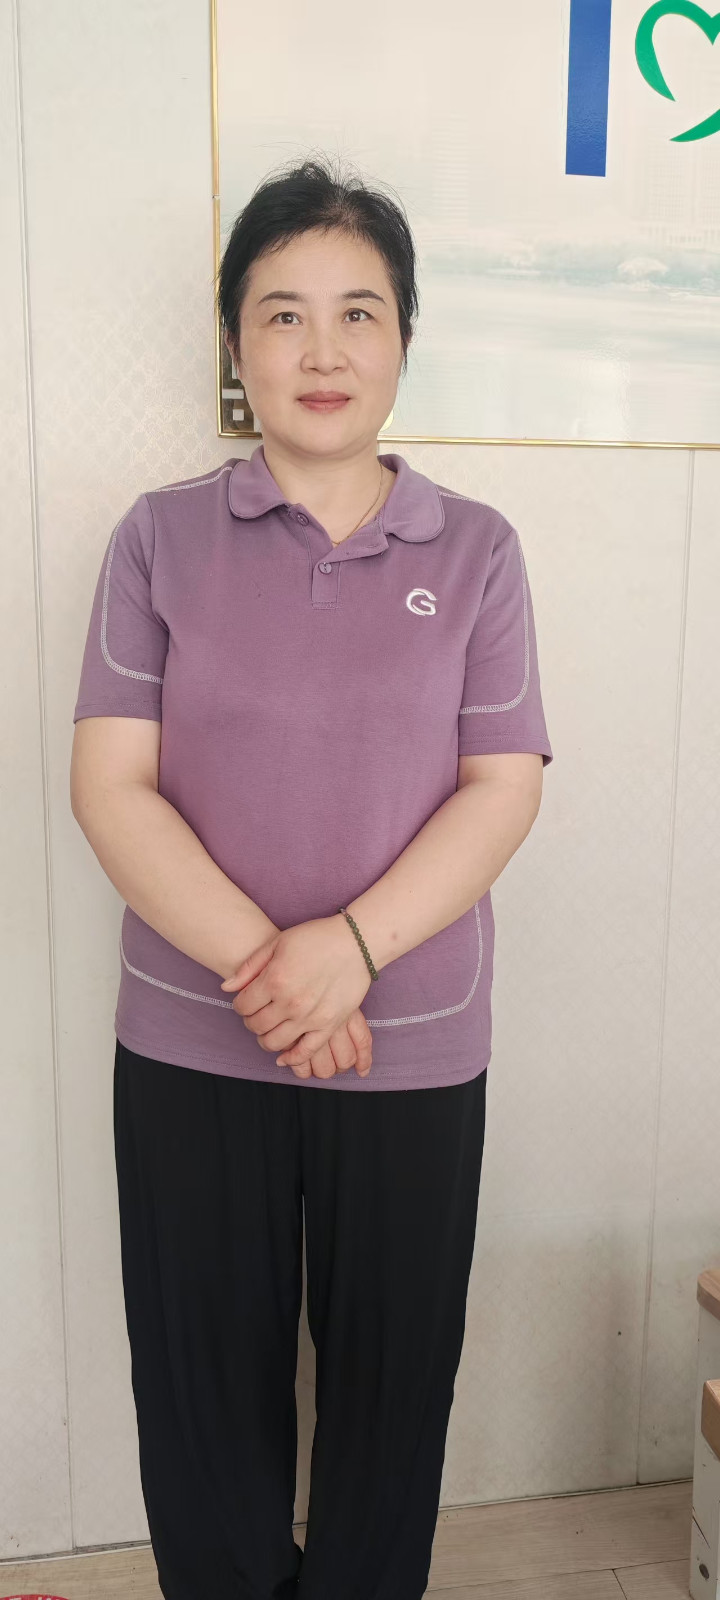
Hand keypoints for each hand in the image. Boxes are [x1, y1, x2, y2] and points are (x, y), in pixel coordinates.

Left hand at [219, 917, 373, 1076]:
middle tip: (256, 1014)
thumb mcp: (278, 942)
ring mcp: (309, 1017)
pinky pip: (305, 1052)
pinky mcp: (328, 1025)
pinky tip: (284, 1057)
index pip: (243, 1006)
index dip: (239, 1005)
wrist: (356, 943)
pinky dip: (291, 1059)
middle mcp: (289, 1002)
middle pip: (256, 1025)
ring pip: (275, 1042)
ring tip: (269, 1028)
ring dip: (265, 1039)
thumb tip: (226, 988)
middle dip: (250, 1021)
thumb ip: (250, 966)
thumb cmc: (316, 938)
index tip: (245, 1001)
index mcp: (275, 980)